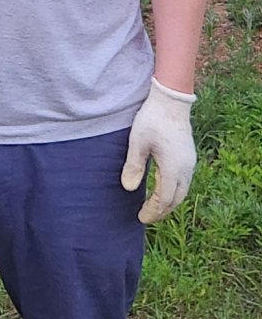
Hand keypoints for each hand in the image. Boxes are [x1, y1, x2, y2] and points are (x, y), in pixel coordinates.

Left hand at [120, 78, 196, 223]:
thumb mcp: (137, 142)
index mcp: (173, 168)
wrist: (171, 100)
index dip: (153, 211)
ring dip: (169, 202)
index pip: (164, 199)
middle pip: (176, 199)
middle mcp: (185, 168)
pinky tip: (164, 189)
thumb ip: (134, 166)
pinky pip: (184, 181)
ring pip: (182, 191)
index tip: (140, 218)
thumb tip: (128, 189)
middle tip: (146, 217)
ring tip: (154, 207)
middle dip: (162, 211)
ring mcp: (190, 162)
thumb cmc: (152, 119)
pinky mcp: (189, 156)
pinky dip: (174, 191)